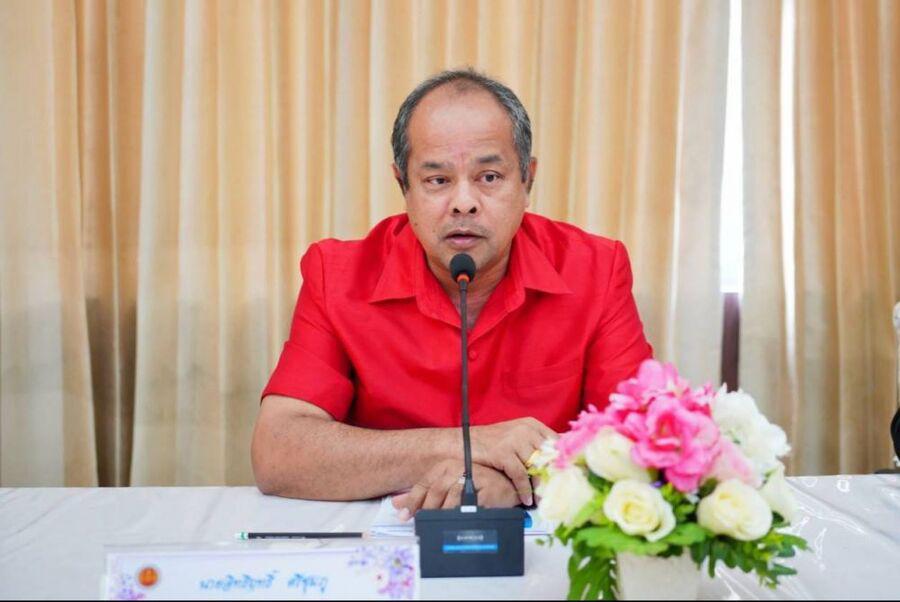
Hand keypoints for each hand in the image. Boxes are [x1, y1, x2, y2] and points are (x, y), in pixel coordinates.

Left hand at [391, 460, 519, 518]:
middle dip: (426, 510)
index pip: (425, 484)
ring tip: (437, 526)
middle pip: (436, 492)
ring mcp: (474, 478)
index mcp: (446, 466)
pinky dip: (461, 516)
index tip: (405, 516)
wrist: (507, 485)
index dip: (413, 502)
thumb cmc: (476, 485)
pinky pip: (470, 507)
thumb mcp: (447, 485)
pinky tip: (456, 523)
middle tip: (420, 524)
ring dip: (442, 515)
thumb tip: (398, 503)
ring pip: (451, 500)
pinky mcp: (487, 491)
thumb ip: (423, 493)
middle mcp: (459, 468)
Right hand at [470, 417, 555, 505]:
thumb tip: (555, 465)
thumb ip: (534, 446)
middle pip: (549, 456)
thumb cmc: (490, 443)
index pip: (556, 442)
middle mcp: (526, 429)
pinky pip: (520, 476)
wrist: (462, 442)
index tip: (569, 476)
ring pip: (536, 467)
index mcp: (532, 424)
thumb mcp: (515, 438)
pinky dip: (524, 490)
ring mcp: (515, 440)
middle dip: (552, 476)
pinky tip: (527, 499)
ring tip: (542, 499)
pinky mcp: (504, 453)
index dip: (563, 461)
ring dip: (539, 486)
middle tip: (557, 492)